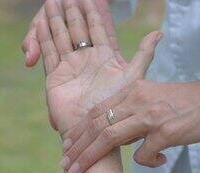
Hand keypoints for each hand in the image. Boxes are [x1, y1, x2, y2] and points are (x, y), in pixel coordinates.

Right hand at [37, 0, 160, 134]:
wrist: (97, 133)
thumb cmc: (117, 109)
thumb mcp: (133, 77)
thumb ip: (143, 54)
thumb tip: (158, 32)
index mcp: (105, 58)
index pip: (98, 28)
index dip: (94, 12)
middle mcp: (87, 61)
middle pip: (77, 29)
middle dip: (72, 11)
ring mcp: (70, 68)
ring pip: (62, 37)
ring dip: (56, 20)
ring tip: (50, 1)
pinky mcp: (55, 77)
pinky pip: (49, 52)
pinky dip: (44, 38)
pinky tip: (41, 24)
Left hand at [60, 80, 199, 172]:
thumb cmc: (183, 103)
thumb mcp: (151, 100)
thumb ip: (130, 114)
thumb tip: (115, 139)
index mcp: (131, 91)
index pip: (96, 111)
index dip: (78, 130)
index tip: (65, 145)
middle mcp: (135, 101)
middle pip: (96, 126)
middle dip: (77, 147)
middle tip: (65, 165)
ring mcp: (149, 116)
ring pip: (108, 138)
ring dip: (90, 158)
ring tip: (79, 171)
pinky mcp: (164, 131)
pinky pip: (143, 154)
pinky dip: (147, 162)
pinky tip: (159, 160)